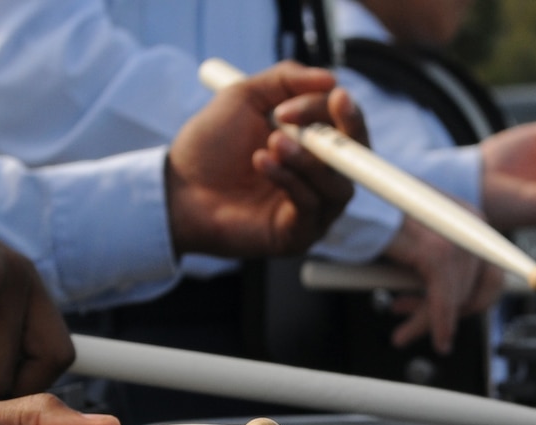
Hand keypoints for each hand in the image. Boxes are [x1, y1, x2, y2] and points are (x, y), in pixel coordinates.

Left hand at [166, 63, 361, 259]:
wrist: (177, 189)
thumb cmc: (208, 147)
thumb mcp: (246, 96)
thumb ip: (286, 79)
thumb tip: (331, 78)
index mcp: (312, 146)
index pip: (347, 128)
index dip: (340, 110)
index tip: (323, 94)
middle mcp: (318, 180)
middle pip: (358, 159)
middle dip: (344, 132)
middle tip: (325, 112)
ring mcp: (311, 211)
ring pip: (337, 185)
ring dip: (308, 158)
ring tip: (273, 140)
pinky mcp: (297, 236)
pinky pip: (311, 206)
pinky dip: (290, 180)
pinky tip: (262, 162)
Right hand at [378, 215, 503, 353]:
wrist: (353, 201)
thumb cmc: (377, 218)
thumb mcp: (418, 237)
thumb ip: (439, 262)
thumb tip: (452, 301)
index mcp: (471, 219)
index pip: (491, 273)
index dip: (472, 302)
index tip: (451, 319)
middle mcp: (471, 225)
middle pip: (482, 288)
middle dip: (454, 315)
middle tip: (421, 329)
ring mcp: (457, 238)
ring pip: (458, 298)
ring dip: (429, 323)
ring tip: (402, 335)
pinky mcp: (436, 253)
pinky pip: (443, 300)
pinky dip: (437, 323)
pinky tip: (425, 337)